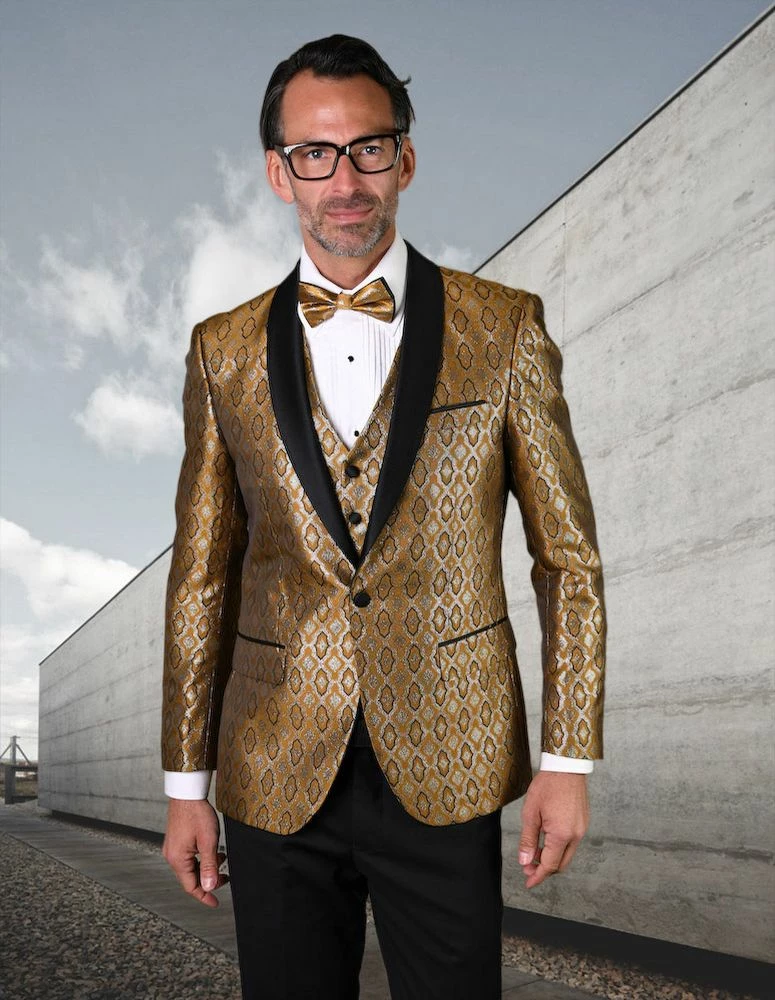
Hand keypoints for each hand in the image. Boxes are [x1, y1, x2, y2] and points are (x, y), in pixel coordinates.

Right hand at [162, 798, 228, 907]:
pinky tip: (213, 852)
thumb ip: (209, 866)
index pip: (190, 886)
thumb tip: (208, 887)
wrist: (187, 792)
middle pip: (190, 878)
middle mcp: (171, 856)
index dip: (204, 896)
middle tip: (226, 876)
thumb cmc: (197, 814)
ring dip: (206, 868)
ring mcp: (172, 848)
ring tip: (223, 860)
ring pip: (190, 867)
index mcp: (177, 859)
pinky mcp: (176, 840)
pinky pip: (188, 857)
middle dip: (208, 880)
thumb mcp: (208, 842)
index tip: (216, 902)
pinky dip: (201, 859)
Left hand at [517, 771, 588, 888]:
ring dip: (551, 858)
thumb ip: (528, 839)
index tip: (528, 882)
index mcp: (562, 835)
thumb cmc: (547, 786)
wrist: (566, 767)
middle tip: (528, 868)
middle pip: (560, 864)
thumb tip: (524, 861)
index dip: (537, 876)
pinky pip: (571, 843)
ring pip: (566, 855)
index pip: (549, 865)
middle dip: (544, 869)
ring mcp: (582, 829)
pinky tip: (546, 840)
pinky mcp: (583, 823)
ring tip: (533, 853)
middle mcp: (575, 835)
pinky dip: (558, 847)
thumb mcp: (531, 813)